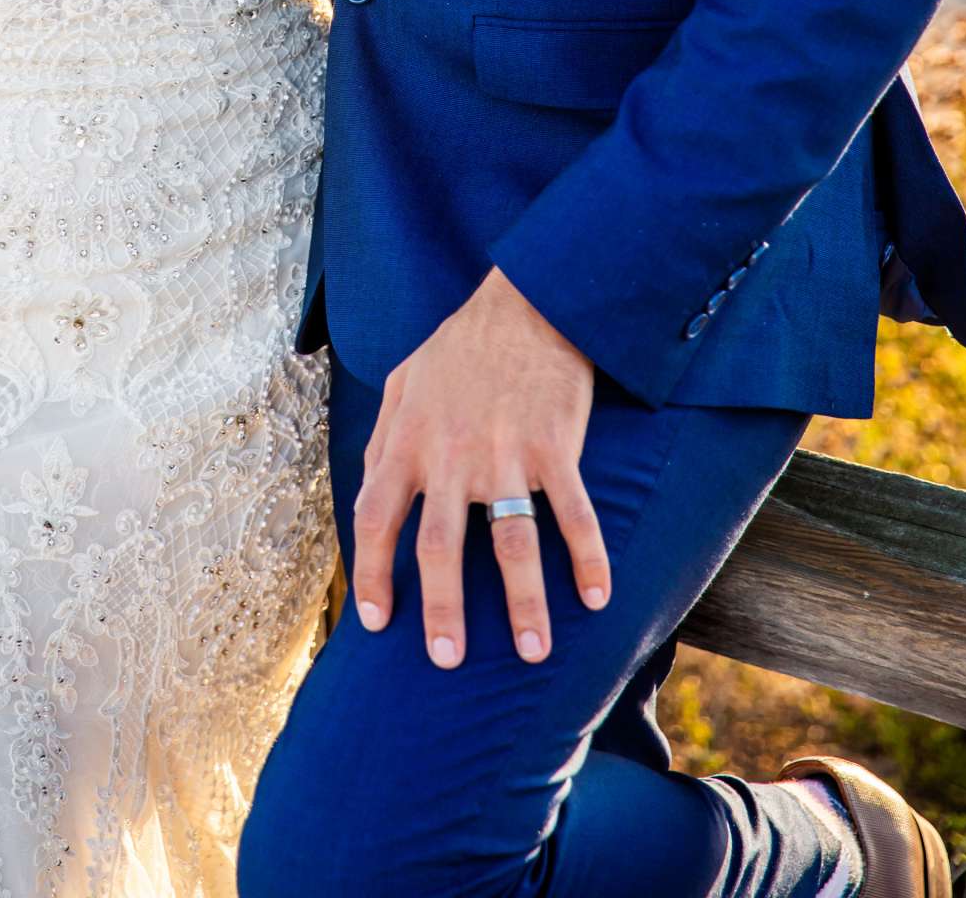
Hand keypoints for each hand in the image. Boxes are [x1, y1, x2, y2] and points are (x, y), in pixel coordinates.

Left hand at [350, 267, 610, 669]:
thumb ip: (382, 439)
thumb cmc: (458, 347)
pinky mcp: (554, 446)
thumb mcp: (403, 383)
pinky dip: (588, 558)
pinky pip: (573, 513)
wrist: (523, 303)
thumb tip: (367, 490)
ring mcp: (505, 452)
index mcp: (408, 441)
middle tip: (448, 661)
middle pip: (440, 547)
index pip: (376, 519)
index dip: (372, 574)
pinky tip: (597, 598)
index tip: (377, 623)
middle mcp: (451, 454)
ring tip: (533, 654)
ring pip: (510, 542)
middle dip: (443, 611)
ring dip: (524, 603)